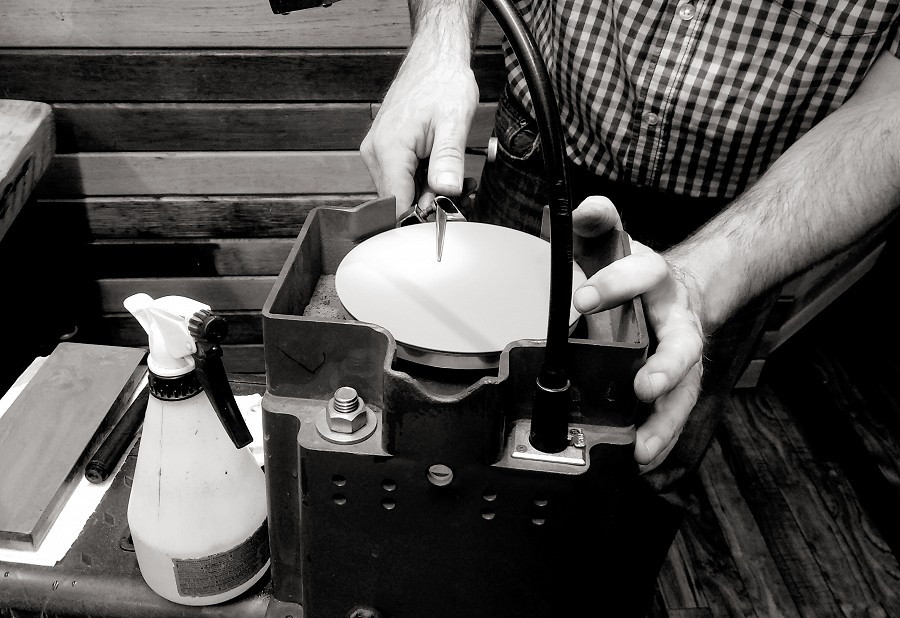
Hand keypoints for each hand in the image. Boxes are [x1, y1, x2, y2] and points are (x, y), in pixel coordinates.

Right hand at [360, 39, 478, 216]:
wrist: (434, 59)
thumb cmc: (444, 83)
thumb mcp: (454, 122)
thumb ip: (448, 159)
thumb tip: (446, 191)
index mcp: (389, 148)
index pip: (396, 204)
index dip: (421, 215)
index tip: (445, 213)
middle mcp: (375, 152)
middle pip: (397, 200)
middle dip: (427, 203)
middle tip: (458, 192)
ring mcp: (376, 151)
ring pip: (399, 191)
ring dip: (425, 192)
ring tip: (449, 175)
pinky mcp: (382, 149)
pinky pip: (398, 177)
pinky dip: (419, 180)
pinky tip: (437, 168)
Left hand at [571, 197, 704, 472]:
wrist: (680, 293)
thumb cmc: (636, 272)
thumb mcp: (612, 241)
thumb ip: (596, 223)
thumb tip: (582, 208)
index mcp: (656, 278)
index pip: (641, 274)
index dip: (615, 284)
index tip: (584, 297)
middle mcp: (677, 320)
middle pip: (683, 345)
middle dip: (667, 367)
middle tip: (646, 387)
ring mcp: (681, 356)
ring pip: (685, 391)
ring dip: (666, 420)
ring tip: (643, 447)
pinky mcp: (677, 385)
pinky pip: (674, 414)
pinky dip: (661, 439)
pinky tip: (644, 459)